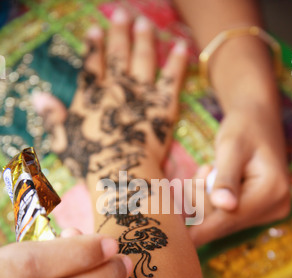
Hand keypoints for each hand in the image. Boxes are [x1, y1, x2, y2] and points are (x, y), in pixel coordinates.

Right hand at [32, 9, 187, 178]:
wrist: (122, 172)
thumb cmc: (91, 163)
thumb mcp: (64, 141)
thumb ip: (53, 117)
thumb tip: (37, 95)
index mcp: (92, 97)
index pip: (92, 65)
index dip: (93, 46)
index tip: (95, 30)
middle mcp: (116, 88)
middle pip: (118, 54)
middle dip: (119, 32)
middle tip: (122, 14)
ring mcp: (141, 94)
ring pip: (143, 59)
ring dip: (143, 39)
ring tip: (144, 22)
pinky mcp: (163, 105)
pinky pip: (172, 78)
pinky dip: (176, 61)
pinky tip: (179, 45)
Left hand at [190, 106, 290, 246]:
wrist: (257, 120)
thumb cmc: (243, 128)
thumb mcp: (231, 148)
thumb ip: (226, 178)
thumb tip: (224, 206)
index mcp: (271, 192)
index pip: (229, 218)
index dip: (200, 229)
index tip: (178, 243)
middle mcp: (274, 207)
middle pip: (223, 222)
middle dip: (202, 200)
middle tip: (206, 169)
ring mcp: (267, 211)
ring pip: (220, 219)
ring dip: (205, 197)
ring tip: (213, 169)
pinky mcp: (257, 211)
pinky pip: (224, 215)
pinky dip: (211, 199)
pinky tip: (216, 178)